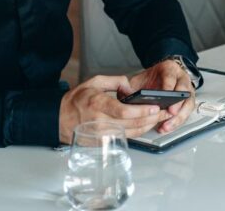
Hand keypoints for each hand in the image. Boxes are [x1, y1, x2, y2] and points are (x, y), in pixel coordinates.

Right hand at [58, 75, 172, 142]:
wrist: (60, 119)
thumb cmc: (77, 100)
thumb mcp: (94, 82)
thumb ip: (116, 81)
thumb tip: (132, 89)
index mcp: (98, 104)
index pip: (124, 112)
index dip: (142, 111)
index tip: (155, 107)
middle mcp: (100, 122)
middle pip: (132, 124)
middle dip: (152, 118)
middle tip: (164, 111)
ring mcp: (102, 135)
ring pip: (132, 133)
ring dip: (148, 126)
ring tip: (159, 117)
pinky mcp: (103, 143)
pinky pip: (125, 138)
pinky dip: (138, 132)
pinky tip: (145, 124)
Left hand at [127, 59, 195, 133]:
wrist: (157, 78)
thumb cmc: (149, 79)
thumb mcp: (139, 79)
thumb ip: (132, 86)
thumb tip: (124, 97)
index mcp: (170, 69)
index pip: (171, 77)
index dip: (169, 87)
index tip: (165, 95)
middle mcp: (181, 79)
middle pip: (185, 92)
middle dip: (178, 104)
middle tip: (171, 113)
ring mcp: (186, 91)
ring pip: (188, 104)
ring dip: (179, 117)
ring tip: (167, 125)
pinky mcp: (186, 103)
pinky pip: (185, 113)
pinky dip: (176, 122)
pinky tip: (167, 127)